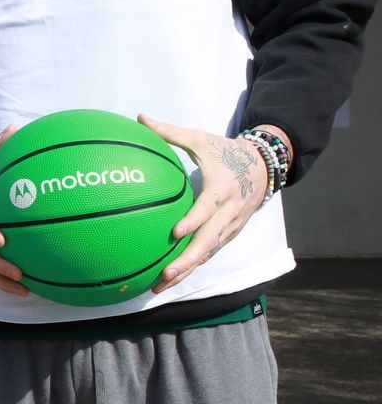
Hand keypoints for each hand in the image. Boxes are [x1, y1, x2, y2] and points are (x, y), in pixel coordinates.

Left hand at [143, 115, 270, 292]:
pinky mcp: (229, 234)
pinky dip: (192, 267)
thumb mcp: (200, 139)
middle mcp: (230, 212)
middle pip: (210, 242)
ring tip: (159, 286)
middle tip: (165, 273)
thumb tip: (139, 118)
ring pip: (209, 254)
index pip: (208, 208)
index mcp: (222, 188)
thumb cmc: (224, 151)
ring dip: (187, 271)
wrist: (264, 166)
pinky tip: (168, 279)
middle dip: (188, 260)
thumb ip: (169, 132)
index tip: (175, 232)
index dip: (194, 220)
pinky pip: (209, 253)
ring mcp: (231, 227)